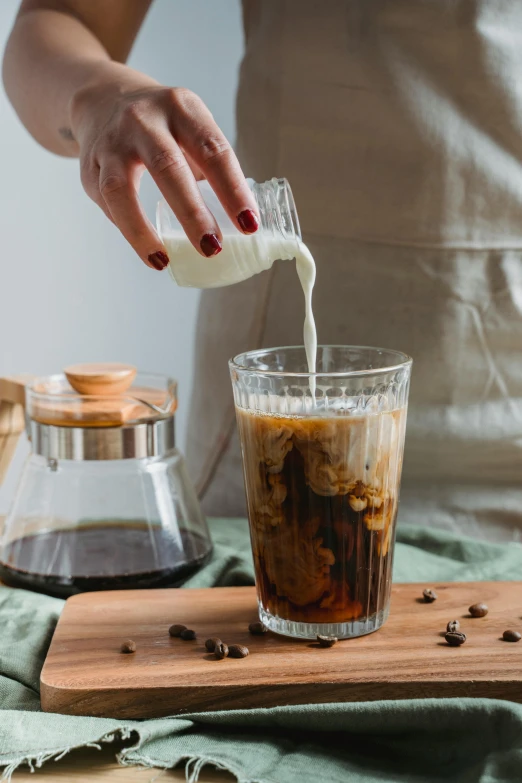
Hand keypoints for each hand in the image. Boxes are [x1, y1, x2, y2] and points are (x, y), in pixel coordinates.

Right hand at [70, 71, 258, 269]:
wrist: (104, 99)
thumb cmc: (164, 127)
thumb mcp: (191, 129)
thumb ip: (211, 169)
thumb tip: (241, 224)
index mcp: (182, 108)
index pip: (213, 150)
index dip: (233, 190)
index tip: (249, 225)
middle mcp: (144, 120)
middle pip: (167, 167)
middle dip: (192, 212)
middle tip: (212, 247)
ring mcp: (111, 142)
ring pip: (120, 188)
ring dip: (142, 230)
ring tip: (163, 260)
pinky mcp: (89, 167)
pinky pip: (107, 204)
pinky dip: (128, 230)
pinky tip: (149, 251)